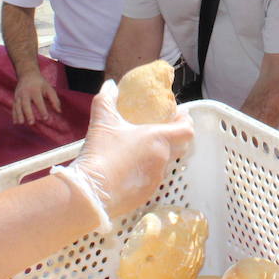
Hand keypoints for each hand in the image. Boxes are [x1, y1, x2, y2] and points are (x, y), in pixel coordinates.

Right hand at [11, 71, 60, 124]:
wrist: (27, 74)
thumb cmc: (40, 83)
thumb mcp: (49, 88)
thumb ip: (54, 99)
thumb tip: (59, 111)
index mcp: (35, 89)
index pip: (38, 101)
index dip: (42, 110)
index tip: (46, 118)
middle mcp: (25, 92)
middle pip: (26, 104)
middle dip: (28, 113)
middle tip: (31, 123)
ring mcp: (18, 95)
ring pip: (17, 106)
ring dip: (19, 115)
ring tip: (21, 123)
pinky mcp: (15, 98)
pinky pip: (13, 107)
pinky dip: (14, 115)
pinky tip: (16, 122)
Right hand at [72, 80, 193, 218]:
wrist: (92, 191)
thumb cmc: (101, 153)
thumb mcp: (102, 121)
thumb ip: (107, 99)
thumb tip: (110, 85)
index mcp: (158, 139)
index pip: (187, 130)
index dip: (186, 121)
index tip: (179, 115)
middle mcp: (162, 159)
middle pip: (180, 146)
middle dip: (174, 138)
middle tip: (159, 130)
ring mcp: (156, 178)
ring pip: (164, 164)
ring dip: (157, 155)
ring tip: (139, 150)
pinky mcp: (147, 194)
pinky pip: (152, 179)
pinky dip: (145, 172)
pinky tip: (128, 169)